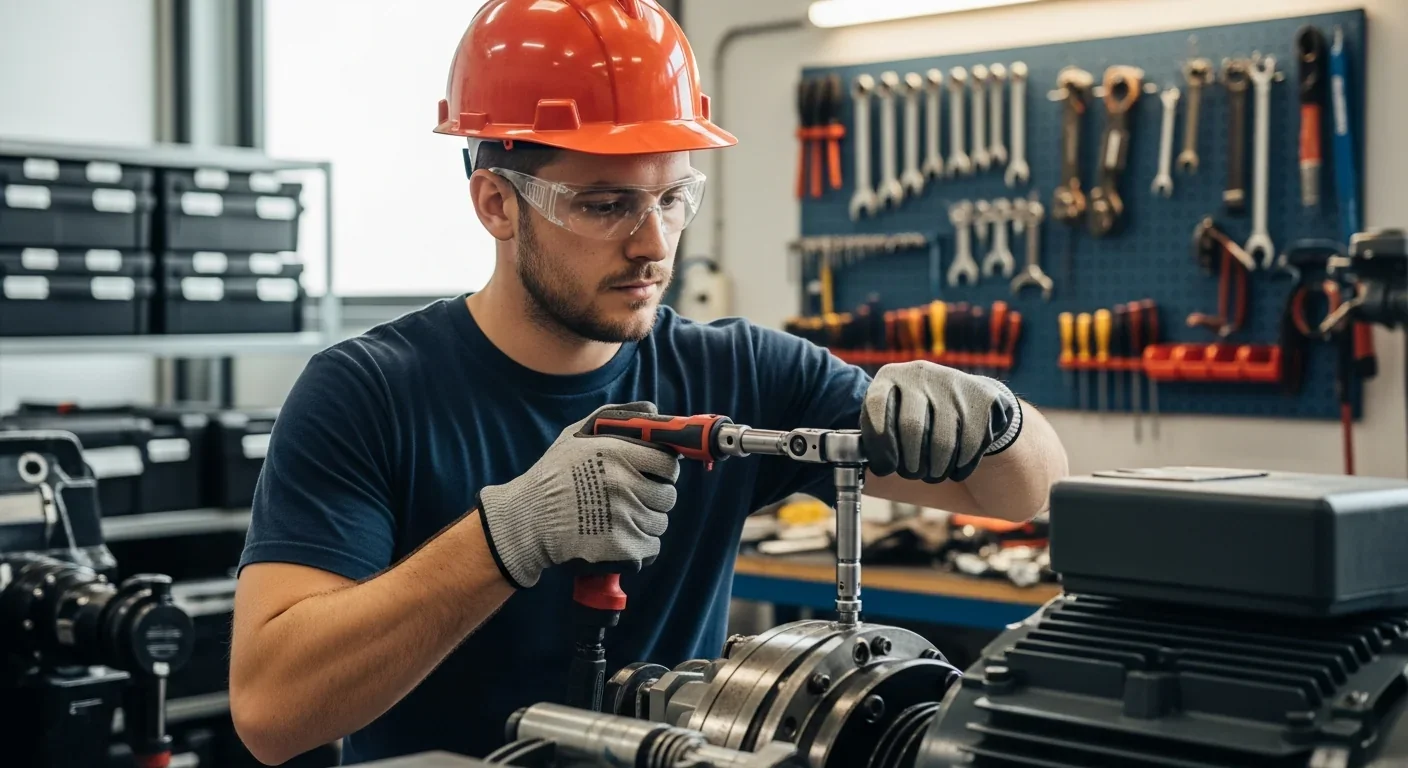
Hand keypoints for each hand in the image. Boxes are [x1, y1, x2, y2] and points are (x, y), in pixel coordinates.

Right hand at [477, 402, 680, 588]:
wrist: (526, 520)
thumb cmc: (552, 476)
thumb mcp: (575, 434)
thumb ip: (615, 416)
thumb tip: (653, 409)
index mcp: (616, 453)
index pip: (668, 463)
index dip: (663, 470)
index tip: (653, 474)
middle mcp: (623, 483)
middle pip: (667, 496)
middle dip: (653, 497)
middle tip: (632, 498)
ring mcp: (623, 517)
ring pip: (659, 522)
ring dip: (645, 522)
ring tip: (618, 518)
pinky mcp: (621, 547)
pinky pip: (651, 547)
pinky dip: (640, 546)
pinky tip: (618, 538)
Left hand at [859, 361, 1020, 482]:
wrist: (970, 401)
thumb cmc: (918, 418)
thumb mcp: (890, 417)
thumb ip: (872, 437)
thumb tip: (849, 465)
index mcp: (889, 378)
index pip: (877, 407)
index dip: (879, 444)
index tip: (885, 468)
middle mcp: (919, 373)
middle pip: (912, 428)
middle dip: (910, 463)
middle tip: (912, 473)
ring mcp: (952, 383)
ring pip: (943, 442)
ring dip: (936, 469)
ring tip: (933, 474)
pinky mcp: (982, 398)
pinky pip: (970, 444)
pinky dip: (961, 466)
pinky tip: (957, 467)